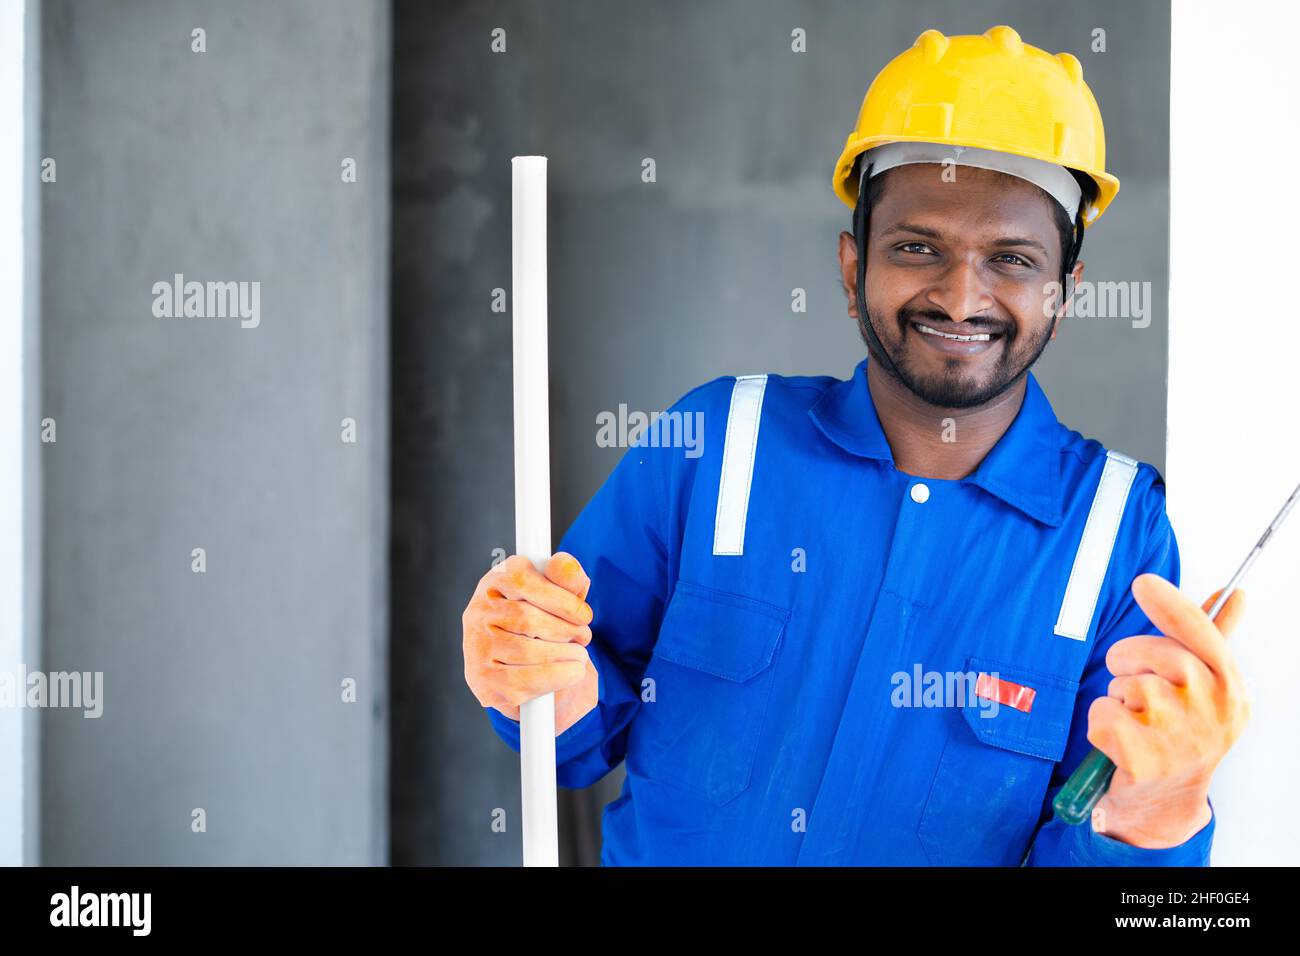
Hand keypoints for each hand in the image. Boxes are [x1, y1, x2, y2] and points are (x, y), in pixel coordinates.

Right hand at [462, 552, 599, 736]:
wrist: (533, 674)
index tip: (584, 615)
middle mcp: (477, 613)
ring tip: (579, 655)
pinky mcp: (482, 681)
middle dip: (566, 630)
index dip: (561, 600)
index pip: (522, 582)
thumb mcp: (561, 596)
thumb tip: (563, 563)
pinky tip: (572, 672)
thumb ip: (567, 579)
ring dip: (566, 655)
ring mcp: (476, 648)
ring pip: (527, 650)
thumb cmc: (549, 626)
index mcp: (495, 582)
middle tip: (584, 637)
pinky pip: (526, 679)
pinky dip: (558, 676)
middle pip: (527, 618)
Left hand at [1087, 573, 1250, 847]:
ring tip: (1136, 723)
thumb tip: (1234, 592)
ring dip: (1118, 697)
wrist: (1165, 802)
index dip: (1171, 605)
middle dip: (1130, 658)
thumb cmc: (1181, 731)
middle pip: (1155, 652)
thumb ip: (1211, 637)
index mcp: (1231, 688)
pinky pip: (1102, 711)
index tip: (1143, 582)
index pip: (1201, 634)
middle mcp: (1212, 711)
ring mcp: (1180, 736)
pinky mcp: (1143, 758)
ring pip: (1125, 683)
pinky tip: (1119, 743)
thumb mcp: (1207, 688)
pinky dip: (1100, 723)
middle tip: (1132, 683)